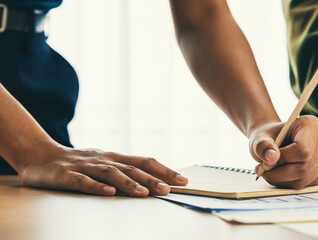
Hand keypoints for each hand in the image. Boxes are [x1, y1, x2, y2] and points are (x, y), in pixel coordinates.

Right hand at [18, 146, 187, 196]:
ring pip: (111, 173)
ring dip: (129, 183)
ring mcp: (85, 166)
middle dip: (153, 179)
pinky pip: (83, 182)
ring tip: (145, 193)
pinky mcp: (66, 175)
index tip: (184, 180)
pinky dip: (97, 187)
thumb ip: (126, 172)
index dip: (164, 170)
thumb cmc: (78, 163)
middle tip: (170, 189)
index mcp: (115, 157)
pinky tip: (109, 194)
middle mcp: (104, 159)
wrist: (38, 155)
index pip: (145, 161)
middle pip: (132, 168)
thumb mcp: (104, 164)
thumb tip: (156, 182)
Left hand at [249, 115, 317, 188]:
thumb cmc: (269, 137)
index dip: (283, 159)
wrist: (274, 141)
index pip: (303, 149)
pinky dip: (288, 183)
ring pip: (304, 179)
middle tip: (264, 169)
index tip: (267, 161)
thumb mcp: (259, 138)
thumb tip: (272, 158)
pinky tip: (280, 174)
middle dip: (280, 173)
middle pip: (304, 167)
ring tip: (270, 171)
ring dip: (282, 180)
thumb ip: (262, 146)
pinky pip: (305, 185)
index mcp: (312, 125)